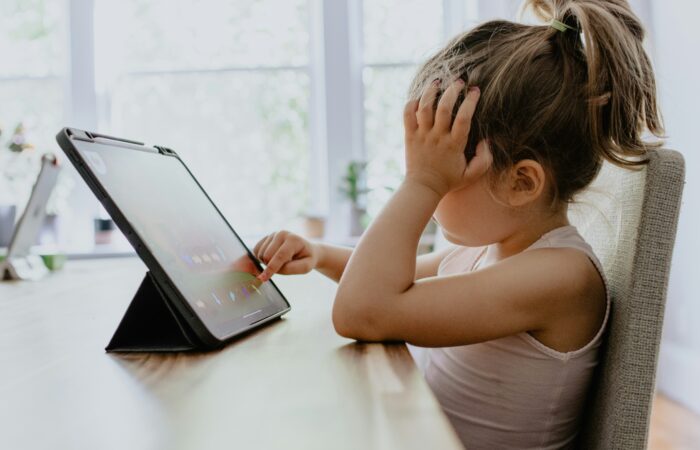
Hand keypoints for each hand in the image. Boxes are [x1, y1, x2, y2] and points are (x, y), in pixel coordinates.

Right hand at [253, 230, 319, 280]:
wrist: (306, 250)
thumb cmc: (307, 259)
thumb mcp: (305, 267)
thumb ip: (291, 268)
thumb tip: (272, 270)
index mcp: (293, 240)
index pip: (280, 256)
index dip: (271, 268)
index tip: (262, 279)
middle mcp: (281, 234)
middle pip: (267, 255)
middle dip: (271, 266)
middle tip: (284, 266)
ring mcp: (273, 234)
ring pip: (260, 254)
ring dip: (267, 262)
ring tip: (281, 261)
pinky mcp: (266, 237)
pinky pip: (256, 251)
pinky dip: (261, 259)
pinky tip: (272, 259)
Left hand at [403, 78, 491, 196]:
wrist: (423, 188)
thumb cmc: (449, 180)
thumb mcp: (472, 174)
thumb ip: (484, 159)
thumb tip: (486, 141)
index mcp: (454, 145)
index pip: (464, 118)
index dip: (470, 101)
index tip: (475, 90)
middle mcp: (437, 137)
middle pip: (443, 108)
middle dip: (452, 90)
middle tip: (459, 82)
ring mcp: (422, 135)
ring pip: (424, 108)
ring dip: (430, 92)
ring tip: (437, 82)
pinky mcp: (409, 136)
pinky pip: (407, 115)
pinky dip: (411, 103)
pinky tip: (419, 98)